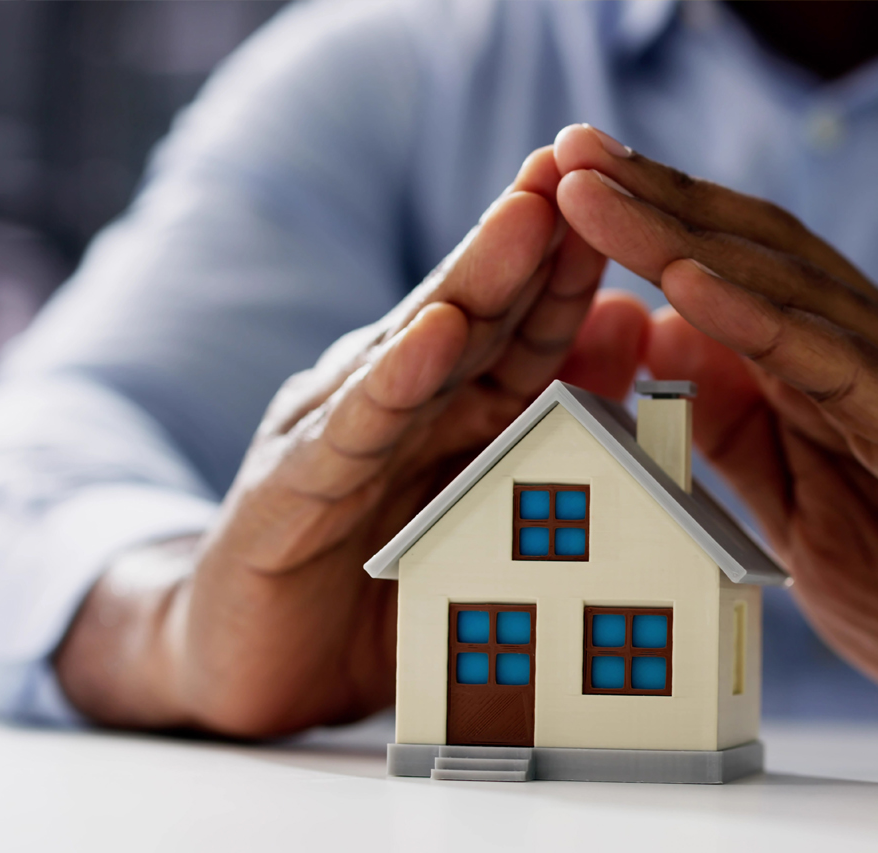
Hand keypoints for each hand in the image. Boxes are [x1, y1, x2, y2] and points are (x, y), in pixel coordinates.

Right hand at [55, 147, 649, 736]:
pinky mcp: (290, 491)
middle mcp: (391, 401)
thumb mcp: (486, 510)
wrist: (245, 666)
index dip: (571, 261)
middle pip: (473, 307)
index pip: (520, 323)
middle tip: (577, 162)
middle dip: (526, 235)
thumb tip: (632, 327)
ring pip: (414, 347)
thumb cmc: (378, 588)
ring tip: (527, 218)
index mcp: (447, 407)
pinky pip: (349, 432)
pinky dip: (390, 384)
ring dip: (474, 279)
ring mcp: (335, 435)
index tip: (631, 193)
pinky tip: (429, 339)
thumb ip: (555, 423)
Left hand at [552, 125, 877, 759]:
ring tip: (602, 195)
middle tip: (568, 151)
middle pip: (754, 254)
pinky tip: (693, 288)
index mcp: (840, 367)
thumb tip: (659, 348)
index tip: (567, 183)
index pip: (737, 268)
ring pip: (790, 292)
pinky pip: (844, 372)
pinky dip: (764, 324)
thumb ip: (737, 432)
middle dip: (655, 200)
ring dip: (686, 239)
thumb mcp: (795, 512)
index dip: (654, 222)